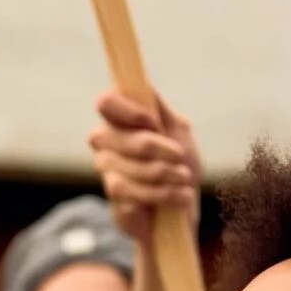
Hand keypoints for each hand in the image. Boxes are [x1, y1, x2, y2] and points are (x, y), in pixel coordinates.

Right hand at [88, 90, 201, 244]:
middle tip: (181, 157)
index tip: (154, 123)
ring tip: (184, 180)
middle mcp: (106, 142)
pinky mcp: (114, 196)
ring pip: (134, 168)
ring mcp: (106, 170)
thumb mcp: (178, 130)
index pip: (106, 103)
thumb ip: (160, 108)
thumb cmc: (180, 165)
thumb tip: (142, 84)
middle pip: (125, 139)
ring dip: (168, 175)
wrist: (184, 206)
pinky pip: (133, 192)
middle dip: (162, 150)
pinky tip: (180, 197)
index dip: (129, 111)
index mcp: (119, 120)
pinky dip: (165, 194)